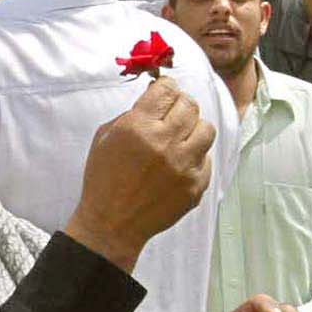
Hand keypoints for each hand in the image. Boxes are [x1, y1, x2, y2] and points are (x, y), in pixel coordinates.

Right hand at [65, 78, 215, 271]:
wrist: (112, 224)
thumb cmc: (104, 180)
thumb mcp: (105, 138)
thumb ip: (131, 114)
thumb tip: (155, 98)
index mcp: (139, 127)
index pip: (167, 89)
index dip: (166, 88)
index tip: (165, 92)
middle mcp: (165, 143)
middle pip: (190, 105)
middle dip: (180, 105)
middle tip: (173, 113)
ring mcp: (184, 166)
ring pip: (206, 129)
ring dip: (194, 128)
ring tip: (181, 137)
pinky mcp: (195, 186)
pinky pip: (207, 159)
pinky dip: (195, 158)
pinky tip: (179, 163)